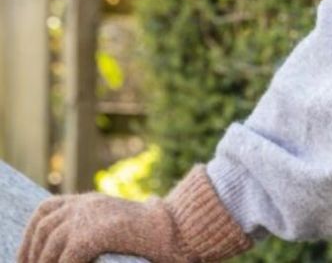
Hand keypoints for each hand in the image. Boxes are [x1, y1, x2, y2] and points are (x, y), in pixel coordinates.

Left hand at [17, 190, 187, 262]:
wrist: (177, 227)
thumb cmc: (150, 233)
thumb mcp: (113, 224)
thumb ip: (92, 228)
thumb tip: (65, 251)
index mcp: (89, 201)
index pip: (45, 210)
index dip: (30, 236)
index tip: (27, 259)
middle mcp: (86, 203)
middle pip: (43, 227)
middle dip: (32, 255)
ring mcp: (91, 215)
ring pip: (51, 244)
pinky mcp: (98, 231)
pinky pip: (68, 256)